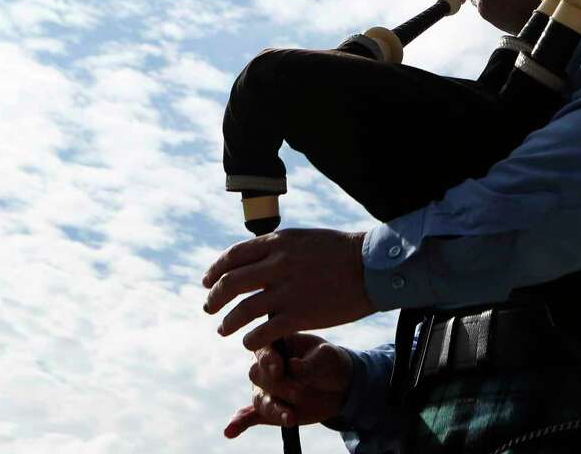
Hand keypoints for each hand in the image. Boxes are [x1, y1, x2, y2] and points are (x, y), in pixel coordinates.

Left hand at [202, 228, 375, 350]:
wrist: (372, 267)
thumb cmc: (343, 252)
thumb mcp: (306, 239)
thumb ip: (279, 248)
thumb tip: (257, 257)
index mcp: (278, 242)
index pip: (233, 256)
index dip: (215, 270)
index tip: (208, 282)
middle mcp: (277, 264)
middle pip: (231, 283)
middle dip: (214, 298)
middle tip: (209, 308)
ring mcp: (287, 291)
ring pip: (242, 310)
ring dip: (228, 322)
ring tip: (223, 330)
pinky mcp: (299, 315)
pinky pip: (263, 331)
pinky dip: (251, 339)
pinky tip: (249, 343)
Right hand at [223, 333, 353, 437]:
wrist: (338, 385)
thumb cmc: (328, 362)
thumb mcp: (326, 357)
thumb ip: (310, 362)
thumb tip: (293, 366)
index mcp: (276, 345)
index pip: (263, 350)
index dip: (268, 359)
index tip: (280, 369)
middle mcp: (265, 367)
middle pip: (257, 375)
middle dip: (277, 385)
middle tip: (298, 391)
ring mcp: (265, 390)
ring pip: (260, 400)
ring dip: (274, 409)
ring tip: (290, 418)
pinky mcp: (268, 411)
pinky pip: (249, 417)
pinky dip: (238, 424)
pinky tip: (229, 431)